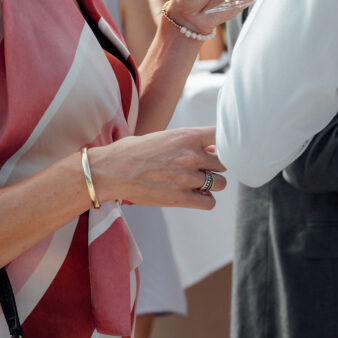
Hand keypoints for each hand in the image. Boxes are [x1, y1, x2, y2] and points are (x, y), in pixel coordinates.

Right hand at [92, 127, 226, 209]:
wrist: (113, 170)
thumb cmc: (134, 151)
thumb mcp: (163, 137)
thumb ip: (187, 142)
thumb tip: (208, 149)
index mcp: (187, 136)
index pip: (222, 135)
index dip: (224, 142)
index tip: (218, 147)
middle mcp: (191, 156)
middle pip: (223, 162)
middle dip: (215, 165)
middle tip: (203, 167)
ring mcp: (188, 178)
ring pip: (220, 183)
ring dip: (212, 183)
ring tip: (197, 182)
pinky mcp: (181, 198)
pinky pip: (209, 202)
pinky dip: (205, 200)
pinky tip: (194, 195)